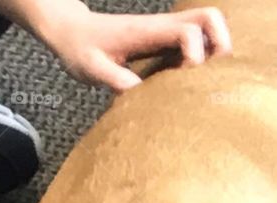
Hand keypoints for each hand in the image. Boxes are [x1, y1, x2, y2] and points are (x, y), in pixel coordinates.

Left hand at [44, 6, 231, 92]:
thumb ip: (114, 78)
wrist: (74, 32)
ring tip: (204, 78)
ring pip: (208, 25)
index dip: (194, 57)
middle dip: (220, 43)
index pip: (188, 33)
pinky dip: (202, 54)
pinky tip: (187, 79)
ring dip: (215, 47)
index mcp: (148, 31)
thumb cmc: (81, 49)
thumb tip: (138, 93)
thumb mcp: (91, 68)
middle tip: (211, 74)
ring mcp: (166, 30)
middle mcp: (163, 25)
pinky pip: (194, 38)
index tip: (181, 81)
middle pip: (210, 18)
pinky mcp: (164, 38)